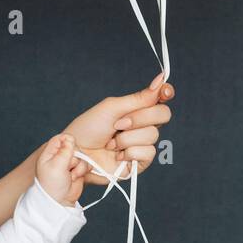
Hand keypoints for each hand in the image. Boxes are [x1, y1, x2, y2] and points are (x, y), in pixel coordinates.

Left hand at [35, 133, 83, 205]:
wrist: (59, 202)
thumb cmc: (52, 185)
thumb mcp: (56, 166)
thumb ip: (64, 151)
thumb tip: (70, 138)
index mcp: (50, 153)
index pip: (60, 138)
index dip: (67, 141)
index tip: (70, 148)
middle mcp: (59, 156)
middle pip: (74, 146)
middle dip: (75, 157)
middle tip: (68, 167)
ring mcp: (69, 163)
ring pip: (82, 156)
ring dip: (79, 166)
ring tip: (71, 176)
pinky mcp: (78, 170)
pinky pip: (87, 164)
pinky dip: (84, 170)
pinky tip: (76, 177)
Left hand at [64, 71, 173, 185]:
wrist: (76, 153)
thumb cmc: (88, 128)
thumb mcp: (112, 108)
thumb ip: (139, 98)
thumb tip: (161, 80)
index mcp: (136, 109)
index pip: (160, 99)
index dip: (166, 93)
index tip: (164, 91)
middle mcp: (142, 126)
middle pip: (162, 114)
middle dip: (138, 118)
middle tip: (117, 124)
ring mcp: (142, 144)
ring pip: (152, 135)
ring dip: (127, 138)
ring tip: (110, 143)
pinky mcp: (139, 163)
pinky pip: (148, 153)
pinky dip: (129, 152)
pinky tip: (117, 155)